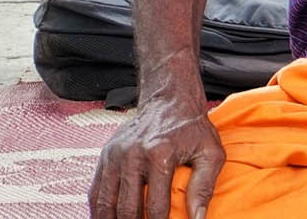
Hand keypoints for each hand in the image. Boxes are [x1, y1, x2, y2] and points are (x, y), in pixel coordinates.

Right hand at [90, 93, 224, 218]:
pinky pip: (95, 191)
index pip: (156, 208)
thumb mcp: (210, 153)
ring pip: (106, 203)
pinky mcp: (106, 155)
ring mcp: (116, 155)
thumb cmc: (193, 128)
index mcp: (160, 155)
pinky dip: (98, 211)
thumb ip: (204, 187)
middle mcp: (133, 155)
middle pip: (127, 209)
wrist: (169, 99)